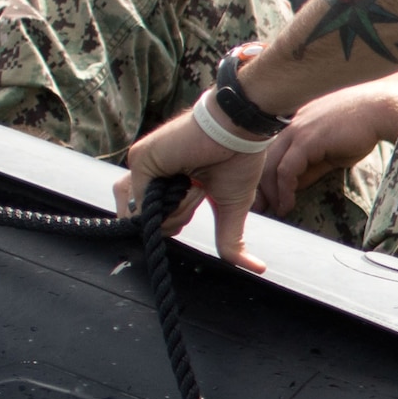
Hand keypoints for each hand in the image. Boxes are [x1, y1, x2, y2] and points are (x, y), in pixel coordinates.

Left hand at [114, 105, 278, 270]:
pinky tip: (190, 180)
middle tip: (199, 191)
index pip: (150, 218)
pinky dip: (172, 201)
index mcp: (167, 181)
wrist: (239, 130)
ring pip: (141, 216)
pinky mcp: (140, 159)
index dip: (170, 224)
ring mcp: (142, 166)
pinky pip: (143, 202)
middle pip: (141, 221)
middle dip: (175, 219)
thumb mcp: (231, 207)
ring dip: (174, 212)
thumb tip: (257, 268)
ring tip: (194, 186)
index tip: (196, 201)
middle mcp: (150, 174)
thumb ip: (231, 239)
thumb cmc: (238, 158)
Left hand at [257, 75, 397, 211]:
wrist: (378, 111)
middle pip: (264, 160)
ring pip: (271, 166)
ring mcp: (296, 130)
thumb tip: (294, 186)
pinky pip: (286, 170)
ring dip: (271, 192)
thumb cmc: (361, 130)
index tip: (267, 198)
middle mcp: (290, 125)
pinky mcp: (305, 140)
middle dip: (261, 187)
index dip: (265, 177)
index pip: (270, 153)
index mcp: (295, 124)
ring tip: (278, 210)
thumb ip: (311, 167)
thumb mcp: (330, 153)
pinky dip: (284, 190)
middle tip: (262, 209)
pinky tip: (288, 204)